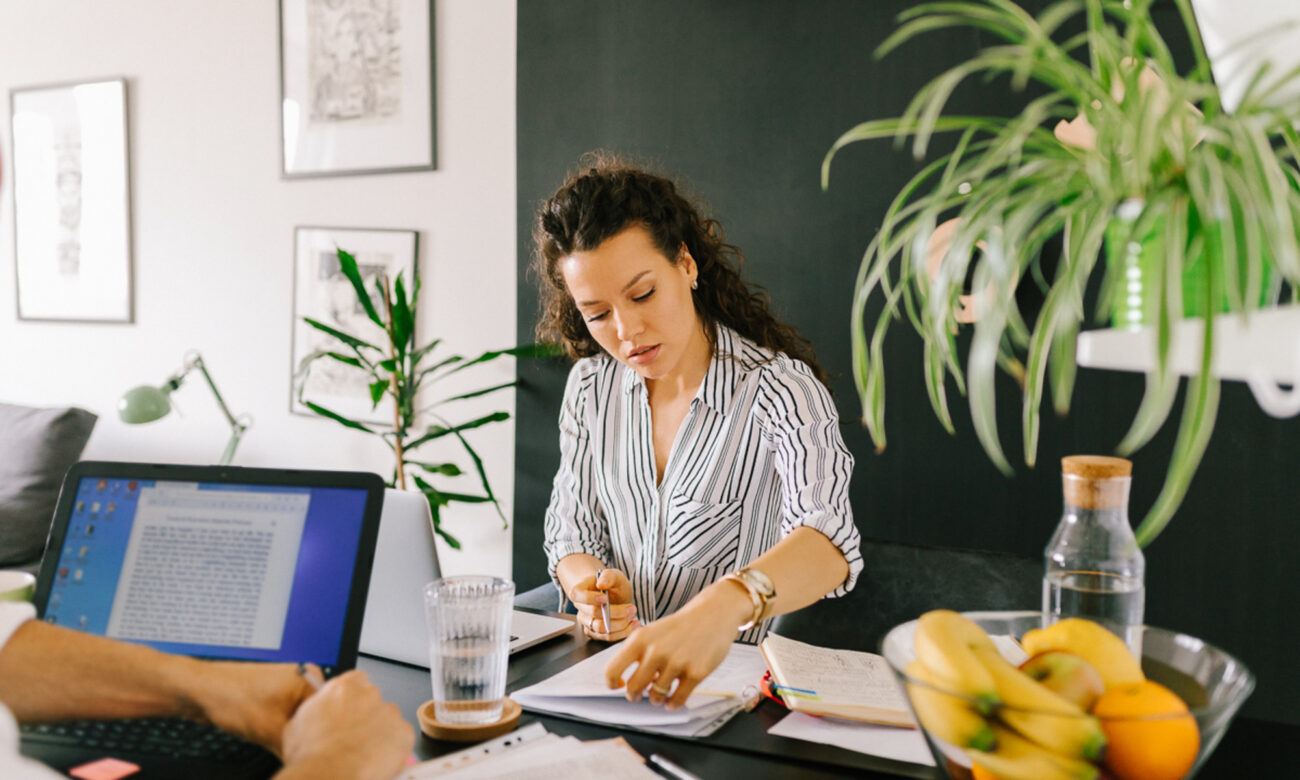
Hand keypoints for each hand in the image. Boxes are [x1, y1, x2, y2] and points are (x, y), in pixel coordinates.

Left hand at [190, 660, 315, 754]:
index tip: (311, 751)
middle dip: (301, 736)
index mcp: (310, 676)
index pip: (328, 713)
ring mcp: (287, 687)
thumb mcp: (271, 730)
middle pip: (313, 718)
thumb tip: (309, 762)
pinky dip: (277, 731)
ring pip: (297, 722)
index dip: (319, 736)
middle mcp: (302, 678)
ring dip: (288, 735)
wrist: (199, 691)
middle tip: (288, 748)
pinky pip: (285, 719)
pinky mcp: (274, 697)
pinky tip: (266, 735)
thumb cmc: (231, 696)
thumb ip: (296, 747)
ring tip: (272, 738)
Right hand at [279, 670, 413, 779]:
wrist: (327, 775)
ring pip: (388, 721)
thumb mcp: (298, 722)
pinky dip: (393, 750)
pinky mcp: (404, 733)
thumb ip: (316, 708)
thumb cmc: (311, 755)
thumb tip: (319, 710)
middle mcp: (371, 695)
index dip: (352, 700)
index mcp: (345, 687)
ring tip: (363, 754)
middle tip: (354, 738)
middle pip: (373, 701)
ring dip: (380, 733)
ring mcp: (390, 713)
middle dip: (366, 717)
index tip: (348, 713)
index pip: (356, 682)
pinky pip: (401, 739)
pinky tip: (376, 761)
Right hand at [569, 568, 638, 640]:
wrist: (618, 596)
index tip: (606, 598)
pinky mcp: (596, 633)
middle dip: (615, 612)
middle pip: (593, 614)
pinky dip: (623, 632)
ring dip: (620, 624)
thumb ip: (609, 576)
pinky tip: (634, 624)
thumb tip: (602, 584)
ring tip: (633, 615)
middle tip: (631, 608)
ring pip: (601, 629)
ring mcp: (587, 622)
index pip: (577, 595)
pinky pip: (608, 637)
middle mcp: (581, 608)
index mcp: (580, 590)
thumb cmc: (613, 584)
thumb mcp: (615, 575)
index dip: (590, 598)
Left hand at [603, 583, 748, 709]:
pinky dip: (672, 704)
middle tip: (638, 695)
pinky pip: (677, 700)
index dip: (611, 683)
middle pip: (633, 688)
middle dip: (634, 696)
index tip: (617, 686)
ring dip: (656, 699)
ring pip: (655, 696)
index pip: (613, 669)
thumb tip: (622, 681)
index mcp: (640, 639)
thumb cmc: (680, 627)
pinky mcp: (696, 673)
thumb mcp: (652, 632)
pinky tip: (672, 701)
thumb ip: (636, 653)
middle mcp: (656, 651)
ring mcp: (676, 662)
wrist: (712, 614)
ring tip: (660, 694)